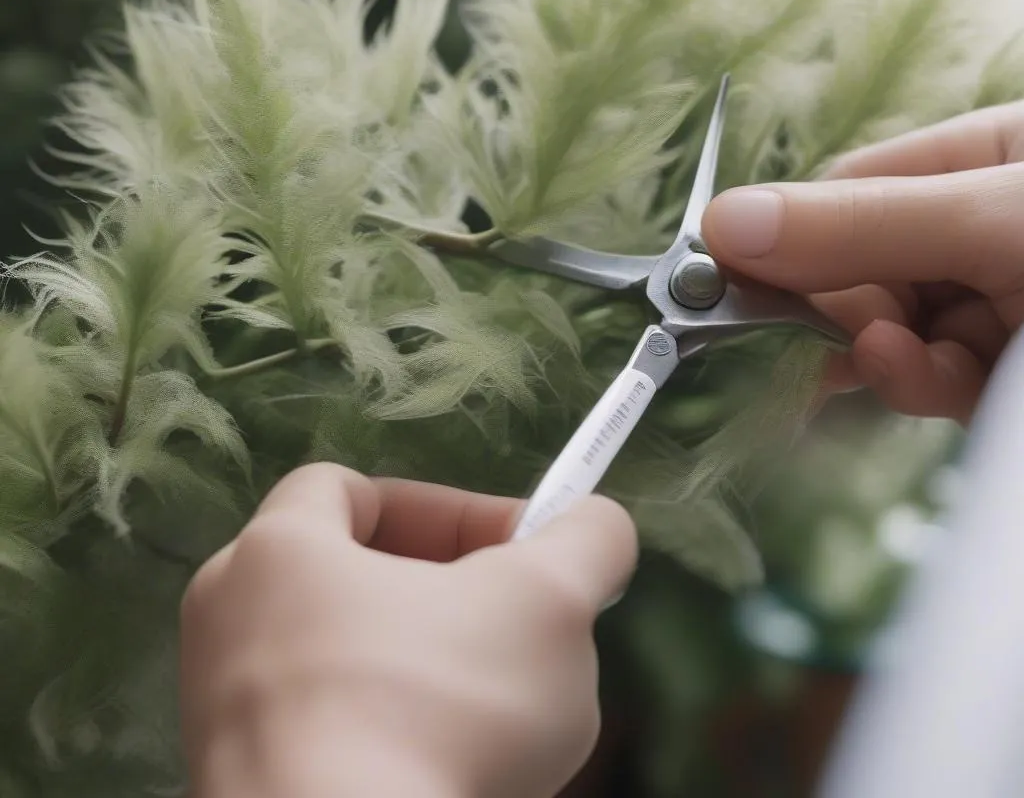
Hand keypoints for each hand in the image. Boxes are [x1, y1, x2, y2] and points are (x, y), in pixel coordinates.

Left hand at [179, 464, 636, 797]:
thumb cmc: (440, 710)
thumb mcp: (550, 602)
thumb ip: (586, 539)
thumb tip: (597, 523)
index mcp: (278, 550)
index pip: (352, 490)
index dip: (447, 507)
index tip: (521, 549)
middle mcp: (228, 623)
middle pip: (350, 577)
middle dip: (447, 593)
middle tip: (514, 629)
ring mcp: (221, 716)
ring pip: (346, 662)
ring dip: (429, 672)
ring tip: (498, 716)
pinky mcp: (238, 792)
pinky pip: (327, 736)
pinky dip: (392, 739)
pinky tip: (451, 776)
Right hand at [702, 101, 1023, 424]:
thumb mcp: (998, 220)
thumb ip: (863, 224)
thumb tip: (722, 223)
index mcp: (985, 158)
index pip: (853, 190)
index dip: (791, 234)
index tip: (732, 281)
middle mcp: (980, 229)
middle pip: (862, 267)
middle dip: (836, 307)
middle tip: (788, 338)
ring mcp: (993, 304)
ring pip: (890, 331)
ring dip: (876, 354)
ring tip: (877, 358)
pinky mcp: (998, 375)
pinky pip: (929, 378)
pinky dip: (914, 383)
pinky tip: (914, 377)